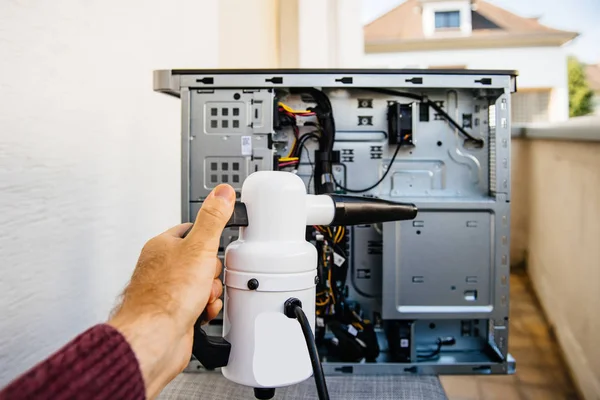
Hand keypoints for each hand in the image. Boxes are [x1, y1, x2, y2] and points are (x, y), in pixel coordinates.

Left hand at [108, 184, 235, 398]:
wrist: (155, 338)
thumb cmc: (166, 296)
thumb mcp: (199, 247)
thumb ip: (213, 218)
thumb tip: (222, 192)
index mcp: (161, 246)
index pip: (191, 230)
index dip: (207, 238)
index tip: (215, 241)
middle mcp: (161, 268)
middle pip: (200, 260)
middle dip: (210, 271)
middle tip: (204, 276)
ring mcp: (167, 291)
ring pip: (201, 284)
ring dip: (209, 292)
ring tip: (201, 297)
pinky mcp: (173, 312)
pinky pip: (198, 304)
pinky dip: (204, 308)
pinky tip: (200, 311)